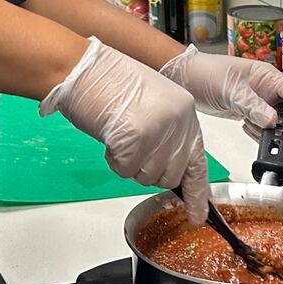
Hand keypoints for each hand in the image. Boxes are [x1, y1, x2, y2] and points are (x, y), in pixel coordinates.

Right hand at [42, 38, 209, 224]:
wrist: (85, 68)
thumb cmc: (110, 81)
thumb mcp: (153, 103)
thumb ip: (167, 132)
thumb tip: (169, 165)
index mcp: (185, 111)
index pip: (197, 161)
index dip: (197, 192)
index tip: (197, 215)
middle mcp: (178, 122)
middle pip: (169, 175)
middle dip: (148, 171)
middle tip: (131, 147)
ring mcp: (158, 132)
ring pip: (147, 176)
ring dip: (129, 163)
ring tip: (119, 134)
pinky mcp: (135, 141)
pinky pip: (125, 170)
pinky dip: (113, 160)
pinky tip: (110, 136)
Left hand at [160, 47, 282, 143]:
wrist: (186, 78)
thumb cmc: (206, 72)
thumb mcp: (231, 89)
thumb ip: (252, 105)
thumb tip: (272, 121)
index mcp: (268, 76)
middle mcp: (267, 89)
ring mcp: (259, 101)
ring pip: (278, 122)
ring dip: (272, 132)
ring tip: (256, 130)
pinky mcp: (249, 112)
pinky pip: (263, 127)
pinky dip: (258, 133)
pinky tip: (247, 128)